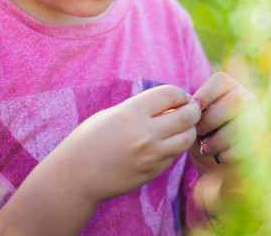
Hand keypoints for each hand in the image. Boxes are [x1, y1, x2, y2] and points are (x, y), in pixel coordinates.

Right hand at [52, 85, 200, 205]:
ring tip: (183, 126)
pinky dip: (176, 146)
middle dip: (193, 109)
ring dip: (189, 129)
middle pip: (186, 116)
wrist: (76, 176)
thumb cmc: (90, 139)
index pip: (170, 94)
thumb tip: (168, 104)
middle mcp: (145, 133)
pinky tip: (168, 142)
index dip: (179, 93)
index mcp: (132, 112)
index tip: (179, 96)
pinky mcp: (153, 172)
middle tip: (192, 108)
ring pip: (187, 138)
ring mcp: (151, 155)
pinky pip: (174, 155)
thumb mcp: (113, 114)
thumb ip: (140, 108)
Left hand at [189, 72, 256, 172]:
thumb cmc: (202, 136)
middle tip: (198, 132)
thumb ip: (191, 108)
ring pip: (243, 123)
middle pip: (235, 100)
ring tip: (206, 147)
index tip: (193, 110)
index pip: (221, 80)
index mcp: (230, 87)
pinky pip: (248, 145)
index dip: (205, 94)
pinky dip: (230, 153)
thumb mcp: (194, 121)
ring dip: (218, 139)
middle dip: (211, 119)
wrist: (219, 167)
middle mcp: (248, 98)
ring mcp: (259, 119)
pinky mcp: (263, 142)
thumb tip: (189, 102)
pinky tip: (221, 157)